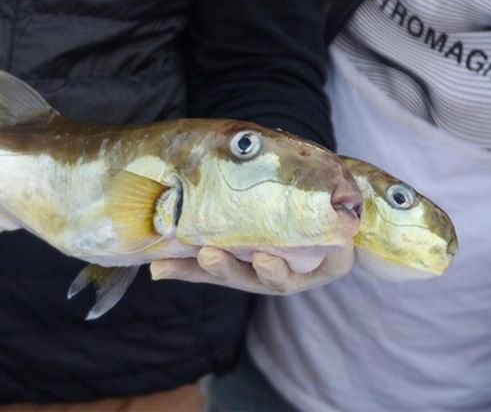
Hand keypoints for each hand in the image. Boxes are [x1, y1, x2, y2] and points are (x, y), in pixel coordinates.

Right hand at [149, 244, 354, 294]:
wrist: (330, 210)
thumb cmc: (276, 225)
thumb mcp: (235, 233)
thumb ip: (197, 251)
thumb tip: (153, 267)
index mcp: (247, 271)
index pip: (217, 272)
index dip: (197, 270)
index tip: (176, 260)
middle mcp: (273, 275)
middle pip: (248, 279)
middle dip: (229, 270)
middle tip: (210, 254)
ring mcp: (305, 271)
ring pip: (288, 277)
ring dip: (274, 270)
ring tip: (265, 257)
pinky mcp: (337, 262)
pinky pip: (332, 256)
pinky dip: (328, 247)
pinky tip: (321, 235)